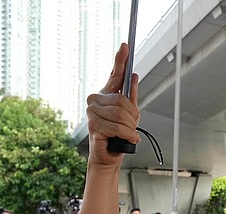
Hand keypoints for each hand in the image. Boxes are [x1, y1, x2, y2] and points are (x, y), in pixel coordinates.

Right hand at [86, 43, 139, 168]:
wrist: (109, 156)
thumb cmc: (118, 135)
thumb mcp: (130, 115)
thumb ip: (130, 96)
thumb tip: (134, 75)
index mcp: (105, 95)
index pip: (114, 75)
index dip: (120, 60)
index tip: (125, 46)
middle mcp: (95, 100)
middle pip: (122, 101)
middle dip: (133, 117)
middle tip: (133, 128)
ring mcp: (91, 112)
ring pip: (121, 115)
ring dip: (130, 128)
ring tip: (128, 135)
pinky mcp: (93, 125)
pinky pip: (117, 127)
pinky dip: (127, 135)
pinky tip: (128, 139)